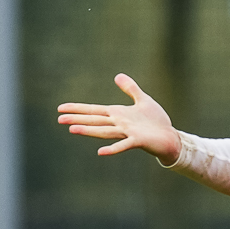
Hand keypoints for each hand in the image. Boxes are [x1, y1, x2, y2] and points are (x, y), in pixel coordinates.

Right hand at [57, 75, 181, 162]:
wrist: (170, 138)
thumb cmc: (157, 121)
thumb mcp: (143, 100)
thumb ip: (130, 88)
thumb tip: (117, 75)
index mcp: (118, 114)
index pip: (94, 110)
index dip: (78, 109)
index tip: (60, 108)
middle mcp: (119, 124)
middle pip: (95, 120)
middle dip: (77, 119)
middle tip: (59, 119)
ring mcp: (127, 133)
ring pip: (104, 131)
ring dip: (89, 131)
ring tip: (72, 129)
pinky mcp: (138, 141)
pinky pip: (123, 145)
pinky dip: (113, 149)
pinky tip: (100, 152)